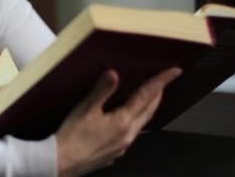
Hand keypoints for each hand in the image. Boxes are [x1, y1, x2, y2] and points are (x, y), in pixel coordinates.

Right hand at [55, 67, 181, 176]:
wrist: (60, 163)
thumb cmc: (72, 136)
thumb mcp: (85, 109)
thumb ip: (102, 90)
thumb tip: (114, 74)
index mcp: (123, 121)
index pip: (146, 96)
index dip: (161, 81)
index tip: (174, 72)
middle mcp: (127, 135)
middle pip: (148, 111)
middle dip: (157, 95)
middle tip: (162, 82)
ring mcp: (121, 147)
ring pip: (140, 124)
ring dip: (146, 109)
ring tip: (146, 98)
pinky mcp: (113, 154)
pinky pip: (130, 135)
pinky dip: (133, 122)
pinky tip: (124, 121)